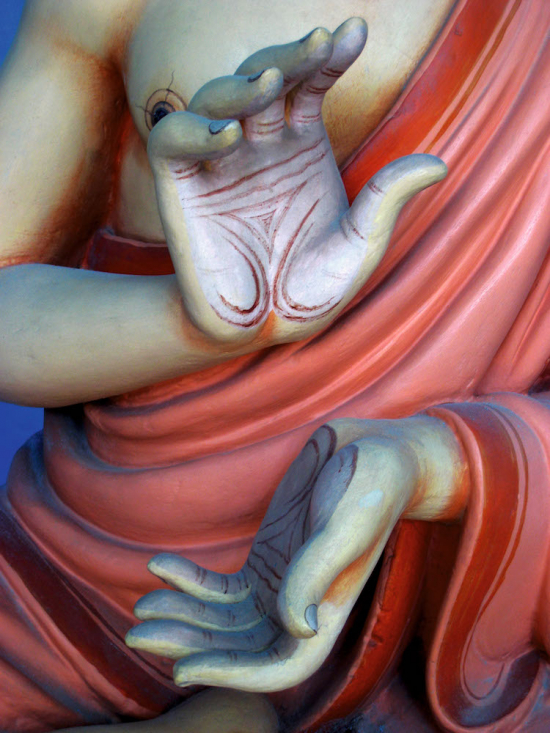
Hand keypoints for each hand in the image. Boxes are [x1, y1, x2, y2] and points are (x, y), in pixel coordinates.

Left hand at [126, 416, 463, 691]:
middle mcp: (300, 606)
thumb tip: (298, 627)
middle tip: (139, 634)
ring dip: (184, 615)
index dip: (230, 675)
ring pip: (224, 619)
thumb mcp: (343, 526)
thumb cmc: (370, 487)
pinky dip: (191, 580)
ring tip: (143, 606)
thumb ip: (316, 573)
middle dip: (190, 644)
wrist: (374, 451)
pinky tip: (162, 565)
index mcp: (327, 612)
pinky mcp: (266, 558)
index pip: (277, 667)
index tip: (182, 669)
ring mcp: (280, 582)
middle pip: (238, 646)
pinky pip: (221, 584)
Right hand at [147, 18, 446, 342]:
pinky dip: (194, 130)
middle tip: (319, 42)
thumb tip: (439, 164)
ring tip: (269, 85)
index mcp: (301, 147)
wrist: (258, 330)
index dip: (330, 56)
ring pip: (218, 97)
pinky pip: (173, 141)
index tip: (354, 34)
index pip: (312, 84)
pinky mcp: (180, 187)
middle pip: (265, 77)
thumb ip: (386, 202)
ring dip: (242, 84)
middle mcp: (259, 145)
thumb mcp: (357, 249)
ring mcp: (218, 162)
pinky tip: (230, 138)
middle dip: (291, 56)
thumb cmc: (308, 290)